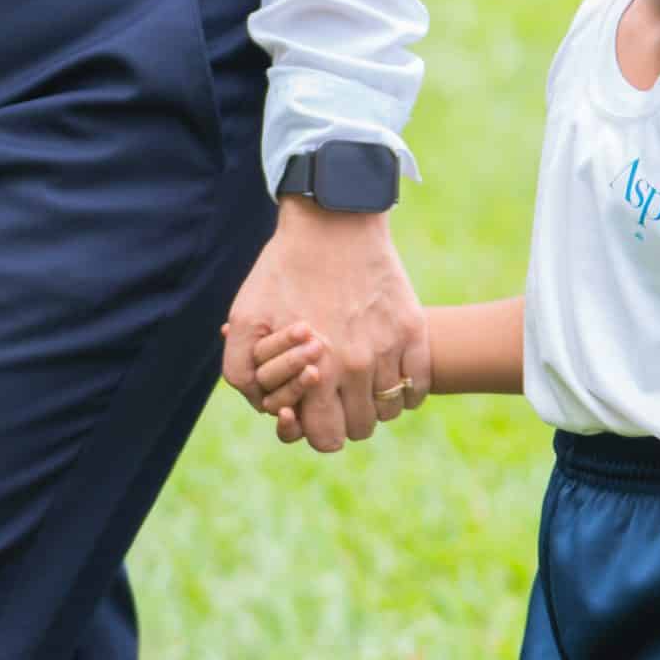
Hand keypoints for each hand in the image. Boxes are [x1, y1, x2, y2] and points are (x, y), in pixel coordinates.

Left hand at [221, 200, 428, 451]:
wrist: (331, 221)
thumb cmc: (282, 269)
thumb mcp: (244, 318)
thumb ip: (241, 370)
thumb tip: (268, 407)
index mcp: (314, 372)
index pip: (326, 438)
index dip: (318, 428)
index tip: (316, 407)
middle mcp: (355, 367)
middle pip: (361, 428)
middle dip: (346, 416)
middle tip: (337, 390)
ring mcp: (388, 348)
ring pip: (390, 408)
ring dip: (375, 400)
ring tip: (360, 376)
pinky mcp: (413, 328)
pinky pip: (418, 384)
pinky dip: (405, 386)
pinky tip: (387, 368)